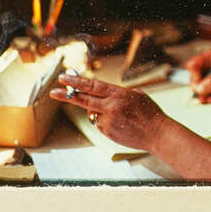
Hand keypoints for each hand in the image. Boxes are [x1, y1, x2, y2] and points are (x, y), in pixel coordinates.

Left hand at [50, 73, 168, 150]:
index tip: (64, 78)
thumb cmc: (149, 113)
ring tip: (121, 115)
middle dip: (66, 95)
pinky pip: (100, 124)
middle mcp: (111, 107)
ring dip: (99, 111)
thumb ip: (117, 94)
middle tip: (53, 92)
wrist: (157, 133)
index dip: (77, 81)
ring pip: (93, 113)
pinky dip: (106, 121)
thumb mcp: (136, 95)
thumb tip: (100, 95)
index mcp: (119, 94)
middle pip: (83, 100)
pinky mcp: (107, 132)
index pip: (92, 85)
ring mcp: (108, 121)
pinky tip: (121, 123)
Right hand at [184, 49, 210, 102]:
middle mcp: (205, 66)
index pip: (192, 66)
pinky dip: (208, 96)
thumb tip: (199, 89)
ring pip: (198, 86)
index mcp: (207, 58)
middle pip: (193, 78)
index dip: (194, 76)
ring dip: (203, 94)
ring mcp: (208, 75)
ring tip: (210, 99)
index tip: (199, 84)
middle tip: (205, 95)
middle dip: (199, 88)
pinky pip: (204, 92)